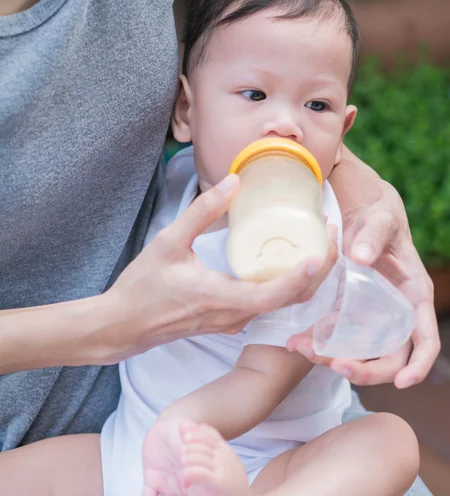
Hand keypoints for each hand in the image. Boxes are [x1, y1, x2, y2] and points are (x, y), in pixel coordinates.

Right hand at [105, 174, 337, 362]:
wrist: (124, 325)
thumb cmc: (143, 286)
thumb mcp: (169, 242)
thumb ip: (202, 212)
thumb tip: (233, 182)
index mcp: (220, 298)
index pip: (273, 294)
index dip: (301, 276)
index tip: (321, 251)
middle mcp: (234, 316)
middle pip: (290, 300)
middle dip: (318, 271)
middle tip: (331, 235)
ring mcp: (234, 322)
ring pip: (283, 304)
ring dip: (306, 278)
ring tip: (320, 242)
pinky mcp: (231, 320)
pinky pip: (269, 305)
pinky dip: (289, 284)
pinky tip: (292, 259)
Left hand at [287, 180, 439, 388]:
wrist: (359, 212)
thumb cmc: (379, 214)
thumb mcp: (380, 219)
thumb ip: (373, 235)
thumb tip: (362, 257)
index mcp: (414, 295)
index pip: (426, 340)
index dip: (419, 366)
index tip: (401, 382)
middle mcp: (396, 312)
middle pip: (390, 358)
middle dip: (367, 370)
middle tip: (337, 366)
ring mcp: (373, 315)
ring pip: (360, 353)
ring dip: (334, 359)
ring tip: (302, 349)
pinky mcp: (350, 312)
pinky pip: (338, 336)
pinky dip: (320, 342)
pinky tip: (296, 341)